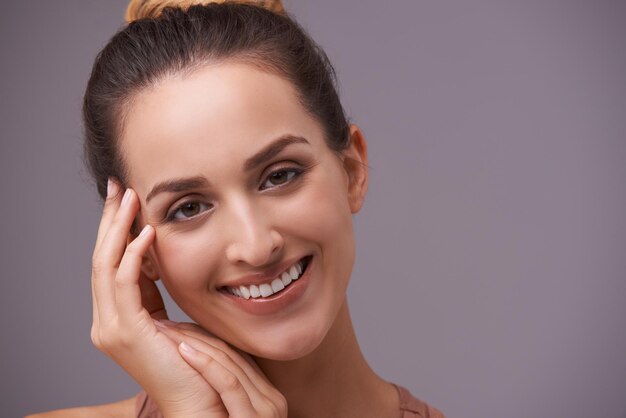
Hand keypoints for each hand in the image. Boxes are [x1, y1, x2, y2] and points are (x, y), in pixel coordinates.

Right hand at [90, 179, 223, 416]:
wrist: (200, 404)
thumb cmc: (197, 363)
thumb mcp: (175, 317)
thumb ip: (161, 290)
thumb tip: (160, 256)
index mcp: (118, 317)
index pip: (111, 263)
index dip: (117, 229)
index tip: (126, 198)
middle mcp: (107, 321)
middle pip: (101, 258)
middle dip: (110, 220)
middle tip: (118, 185)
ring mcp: (111, 328)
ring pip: (106, 266)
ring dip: (119, 229)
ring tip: (130, 198)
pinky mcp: (125, 333)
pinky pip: (124, 285)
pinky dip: (133, 257)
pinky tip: (147, 234)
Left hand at [154, 321, 287, 417]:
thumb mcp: (225, 413)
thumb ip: (223, 389)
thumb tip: (197, 352)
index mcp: (268, 397)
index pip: (237, 357)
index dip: (205, 339)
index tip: (176, 325)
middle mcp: (273, 402)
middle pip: (234, 358)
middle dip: (198, 338)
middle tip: (167, 323)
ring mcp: (267, 412)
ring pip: (230, 366)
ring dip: (197, 346)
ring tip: (169, 332)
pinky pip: (229, 384)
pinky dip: (205, 365)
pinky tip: (184, 350)